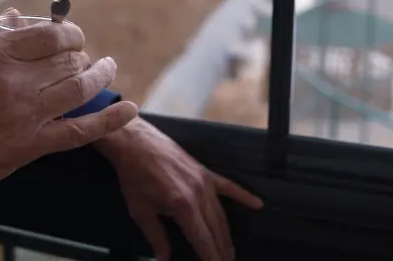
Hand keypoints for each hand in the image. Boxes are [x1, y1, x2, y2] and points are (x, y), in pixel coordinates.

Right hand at [0, 9, 138, 201]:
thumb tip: (21, 15)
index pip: (51, 35)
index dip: (70, 33)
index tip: (72, 36)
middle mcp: (15, 81)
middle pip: (69, 60)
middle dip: (81, 55)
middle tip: (81, 57)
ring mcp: (27, 115)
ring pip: (80, 88)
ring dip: (101, 75)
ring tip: (107, 68)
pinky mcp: (33, 145)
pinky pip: (81, 131)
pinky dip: (110, 119)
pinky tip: (130, 108)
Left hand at [96, 118, 262, 260]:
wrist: (136, 142)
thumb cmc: (134, 177)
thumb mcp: (140, 211)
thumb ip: (156, 237)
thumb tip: (164, 259)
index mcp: (182, 206)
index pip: (201, 239)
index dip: (210, 257)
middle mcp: (199, 194)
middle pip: (215, 229)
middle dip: (221, 250)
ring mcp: (205, 182)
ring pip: (221, 214)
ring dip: (227, 235)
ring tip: (230, 251)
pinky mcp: (205, 172)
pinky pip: (229, 186)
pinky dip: (244, 196)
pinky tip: (258, 204)